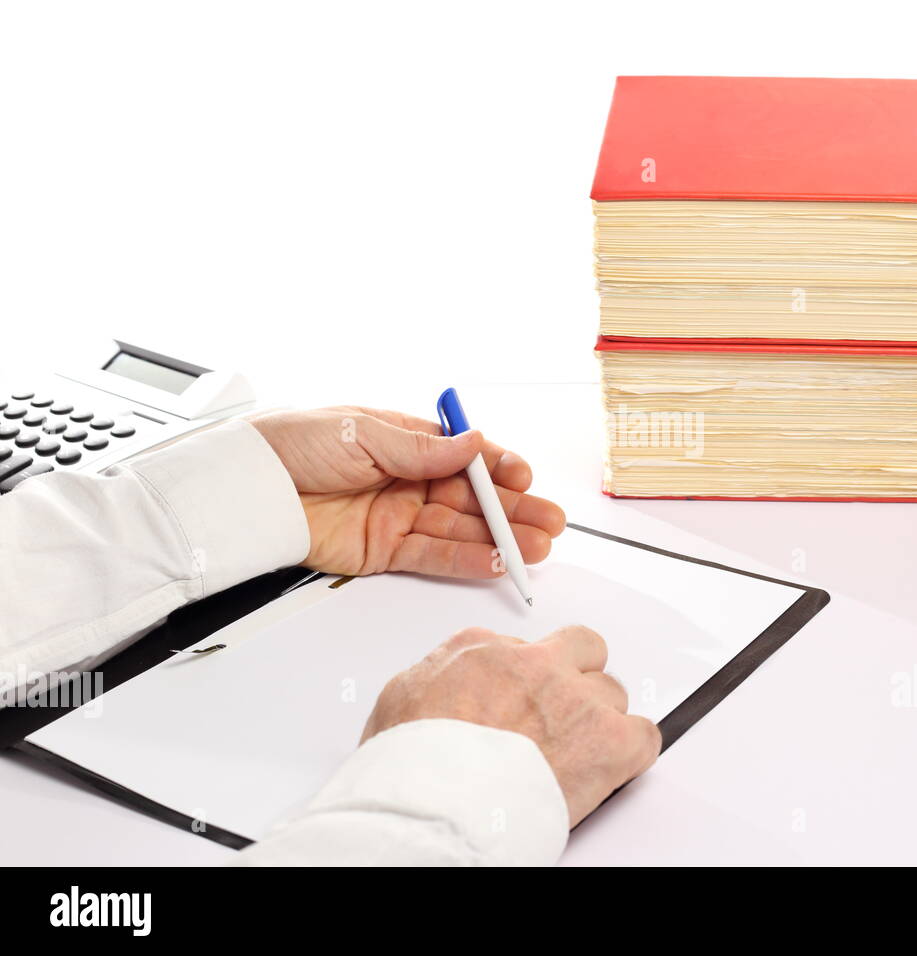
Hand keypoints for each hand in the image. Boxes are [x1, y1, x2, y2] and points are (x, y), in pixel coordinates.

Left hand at [250, 406, 565, 577]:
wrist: (246, 488)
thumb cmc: (291, 445)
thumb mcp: (364, 433)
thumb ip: (422, 448)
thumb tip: (473, 443)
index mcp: (405, 441)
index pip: (466, 456)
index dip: (498, 467)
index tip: (523, 476)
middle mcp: (407, 479)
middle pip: (472, 498)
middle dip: (513, 509)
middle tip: (550, 521)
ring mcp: (398, 516)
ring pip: (460, 530)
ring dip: (501, 539)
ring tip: (537, 547)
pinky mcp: (383, 552)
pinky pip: (433, 556)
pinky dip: (465, 560)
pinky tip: (496, 561)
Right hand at [362, 625, 661, 825]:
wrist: (439, 806)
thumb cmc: (414, 766)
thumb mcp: (398, 698)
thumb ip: (435, 675)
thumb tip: (447, 681)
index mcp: (483, 650)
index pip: (522, 645)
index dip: (526, 677)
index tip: (523, 696)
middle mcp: (536, 665)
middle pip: (581, 651)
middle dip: (575, 678)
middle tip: (561, 714)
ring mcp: (576, 700)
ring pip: (612, 693)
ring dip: (599, 720)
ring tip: (576, 754)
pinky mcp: (608, 740)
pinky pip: (644, 735)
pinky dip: (632, 754)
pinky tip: (613, 768)